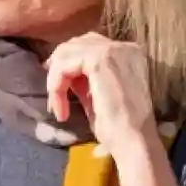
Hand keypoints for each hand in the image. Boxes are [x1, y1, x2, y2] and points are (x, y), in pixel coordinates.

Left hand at [44, 32, 156, 152]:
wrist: (134, 142)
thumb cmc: (120, 128)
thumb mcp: (98, 97)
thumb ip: (84, 81)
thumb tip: (63, 72)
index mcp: (129, 54)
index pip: (90, 46)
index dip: (69, 63)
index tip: (56, 86)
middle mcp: (124, 46)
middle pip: (77, 44)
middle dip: (59, 67)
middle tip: (52, 94)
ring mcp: (114, 50)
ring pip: (67, 53)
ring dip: (55, 81)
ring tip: (58, 107)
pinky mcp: (100, 60)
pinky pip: (65, 64)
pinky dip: (56, 84)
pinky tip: (60, 107)